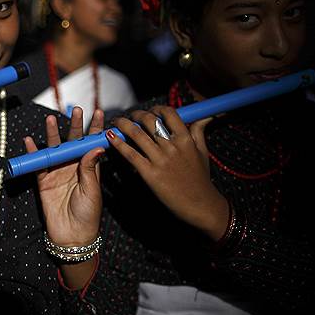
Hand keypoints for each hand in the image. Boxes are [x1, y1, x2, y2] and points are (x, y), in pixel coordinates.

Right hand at [27, 107, 103, 247]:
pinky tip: (29, 141)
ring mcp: (58, 172)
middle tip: (77, 110)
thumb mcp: (92, 191)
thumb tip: (95, 147)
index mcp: (89, 168)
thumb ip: (90, 169)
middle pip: (72, 141)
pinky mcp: (43, 180)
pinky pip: (37, 163)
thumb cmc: (88, 214)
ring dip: (52, 134)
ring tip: (50, 119)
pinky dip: (32, 152)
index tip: (100, 112)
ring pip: (54, 148)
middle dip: (75, 125)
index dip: (96, 129)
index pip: (92, 144)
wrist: (72, 235)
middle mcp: (73, 166)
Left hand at [107, 106, 227, 239]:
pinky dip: (118, 143)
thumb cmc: (200, 179)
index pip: (168, 114)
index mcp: (185, 140)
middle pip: (149, 121)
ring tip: (116, 122)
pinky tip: (110, 137)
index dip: (156, 109)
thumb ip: (199, 131)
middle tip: (129, 116)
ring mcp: (160, 160)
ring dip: (123, 124)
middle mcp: (172, 147)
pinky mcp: (150, 173)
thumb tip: (204, 116)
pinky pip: (130, 154)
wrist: (200, 205)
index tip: (150, 111)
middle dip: (136, 115)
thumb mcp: (202, 152)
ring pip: (136, 134)